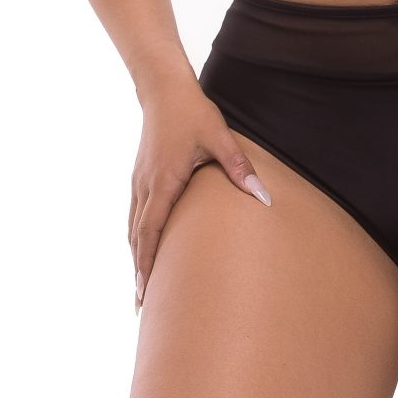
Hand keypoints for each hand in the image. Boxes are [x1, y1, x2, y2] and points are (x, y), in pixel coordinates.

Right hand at [130, 82, 271, 309]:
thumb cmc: (193, 114)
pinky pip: (135, 217)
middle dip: (139, 273)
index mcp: (163, 183)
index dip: (147, 265)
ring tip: (142, 288)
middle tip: (141, 306)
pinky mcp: (141, 179)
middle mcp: (145, 188)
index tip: (144, 293)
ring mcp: (139, 184)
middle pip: (137, 240)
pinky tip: (144, 252)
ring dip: (137, 259)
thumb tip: (263, 197)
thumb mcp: (220, 138)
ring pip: (133, 230)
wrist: (164, 91)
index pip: (150, 233)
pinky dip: (138, 240)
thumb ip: (240, 169)